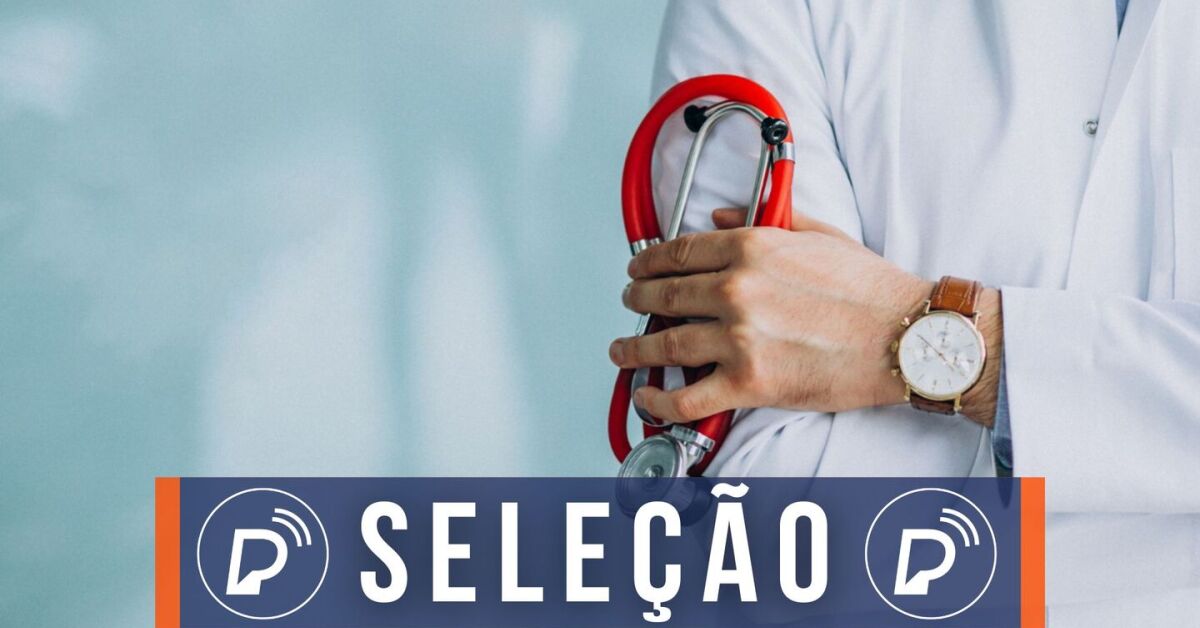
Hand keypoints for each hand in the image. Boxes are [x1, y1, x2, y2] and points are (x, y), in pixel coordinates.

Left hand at [608, 208, 933, 423]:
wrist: (906, 338)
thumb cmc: (871, 291)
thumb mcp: (819, 236)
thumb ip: (765, 221)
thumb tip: (722, 217)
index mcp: (752, 249)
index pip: (679, 252)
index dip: (649, 262)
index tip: (639, 268)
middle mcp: (737, 290)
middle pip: (664, 295)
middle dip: (637, 299)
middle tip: (630, 303)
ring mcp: (739, 340)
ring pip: (664, 346)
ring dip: (634, 349)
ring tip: (623, 350)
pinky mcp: (749, 384)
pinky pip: (687, 398)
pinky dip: (659, 402)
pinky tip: (648, 398)